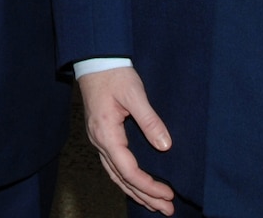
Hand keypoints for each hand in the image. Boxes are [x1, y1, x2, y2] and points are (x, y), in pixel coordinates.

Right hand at [77, 67, 174, 213]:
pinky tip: (137, 184)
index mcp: (106, 134)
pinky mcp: (102, 135)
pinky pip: (113, 165)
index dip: (148, 186)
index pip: (128, 171)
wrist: (95, 60)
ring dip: (135, 191)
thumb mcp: (135, 94)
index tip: (168, 194)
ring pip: (116, 174)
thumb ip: (150, 121)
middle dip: (145, 196)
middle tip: (167, 209)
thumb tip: (165, 146)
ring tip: (154, 205)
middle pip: (121, 178)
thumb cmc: (113, 74)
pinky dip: (126, 179)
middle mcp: (99, 141)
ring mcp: (98, 139)